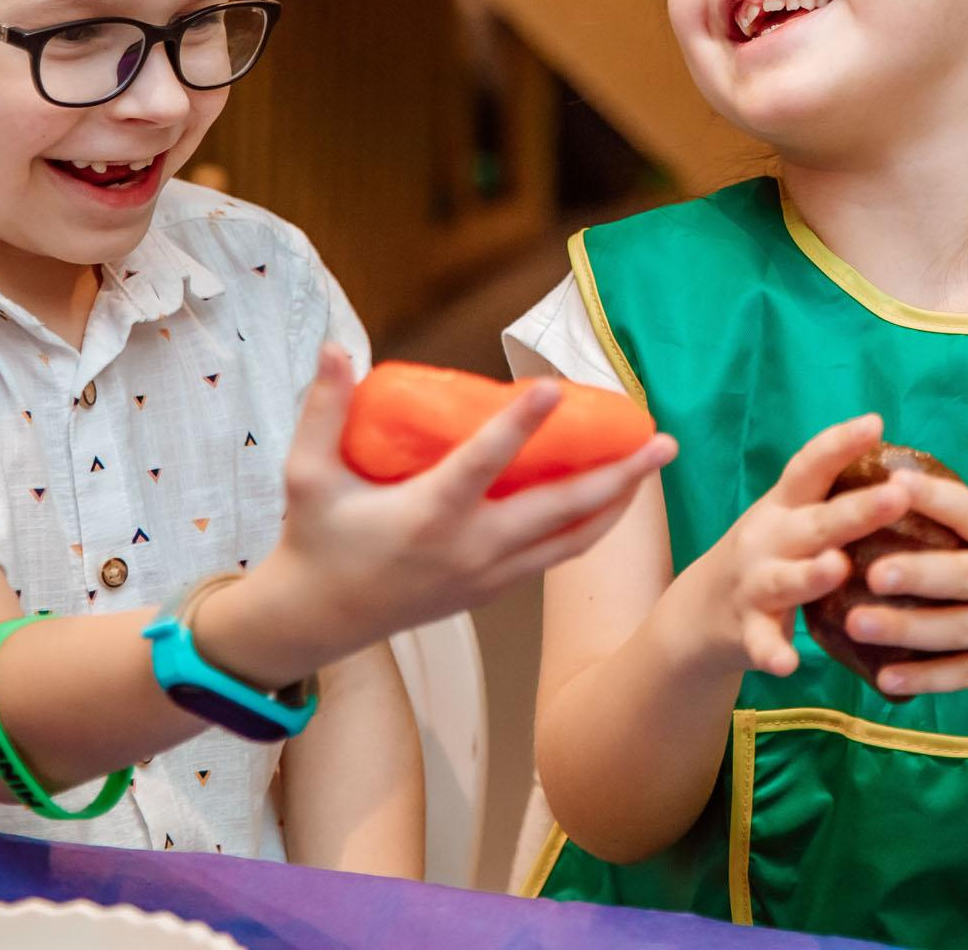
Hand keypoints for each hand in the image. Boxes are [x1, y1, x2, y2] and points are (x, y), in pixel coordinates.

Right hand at [249, 347, 679, 663]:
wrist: (319, 620)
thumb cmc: (315, 539)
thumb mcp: (306, 473)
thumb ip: (322, 408)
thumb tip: (338, 348)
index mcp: (428, 515)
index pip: (484, 463)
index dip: (520, 424)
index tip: (554, 388)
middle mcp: (470, 548)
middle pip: (561, 509)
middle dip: (619, 475)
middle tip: (661, 441)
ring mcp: (488, 575)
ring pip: (572, 540)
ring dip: (618, 504)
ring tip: (652, 467)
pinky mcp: (492, 590)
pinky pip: (554, 557)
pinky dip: (587, 528)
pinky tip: (609, 501)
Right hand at [676, 413, 912, 677]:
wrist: (699, 613)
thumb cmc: (768, 557)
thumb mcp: (790, 521)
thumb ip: (831, 502)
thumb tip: (910, 477)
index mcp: (784, 507)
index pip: (810, 467)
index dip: (840, 443)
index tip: (876, 423)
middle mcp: (768, 538)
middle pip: (815, 522)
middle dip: (857, 509)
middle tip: (899, 495)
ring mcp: (754, 584)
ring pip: (786, 579)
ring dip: (811, 574)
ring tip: (838, 568)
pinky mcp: (746, 629)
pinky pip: (761, 642)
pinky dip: (772, 652)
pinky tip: (788, 664)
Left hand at [850, 469, 967, 698]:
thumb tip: (921, 501)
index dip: (938, 498)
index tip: (895, 481)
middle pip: (967, 577)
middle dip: (919, 574)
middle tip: (870, 571)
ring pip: (960, 631)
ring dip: (907, 630)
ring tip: (857, 623)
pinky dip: (930, 678)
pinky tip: (887, 678)